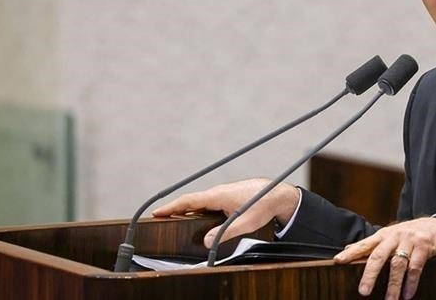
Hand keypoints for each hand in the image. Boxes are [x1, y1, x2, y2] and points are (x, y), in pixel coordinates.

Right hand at [151, 178, 299, 247]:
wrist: (278, 194)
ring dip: (187, 209)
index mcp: (218, 195)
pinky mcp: (228, 196)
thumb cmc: (263, 205)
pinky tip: (198, 217)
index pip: (189, 200)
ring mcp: (223, 193)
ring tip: (174, 219)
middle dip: (175, 209)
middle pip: (191, 201)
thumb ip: (225, 233)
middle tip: (159, 218)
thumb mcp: (245, 222)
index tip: (156, 212)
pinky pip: (208, 203)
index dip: (171, 207)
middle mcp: (218, 192)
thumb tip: (205, 242)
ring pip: (200, 202)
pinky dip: (199, 209)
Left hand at [333, 217, 435, 299]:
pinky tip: (407, 295)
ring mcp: (409, 241)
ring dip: (393, 285)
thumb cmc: (409, 234)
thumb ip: (371, 244)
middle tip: (363, 291)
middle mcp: (394, 236)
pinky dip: (411, 283)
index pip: (364, 244)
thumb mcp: (389, 236)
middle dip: (370, 274)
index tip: (338, 261)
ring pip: (398, 265)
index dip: (351, 252)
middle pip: (379, 256)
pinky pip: (416, 268)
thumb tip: (348, 250)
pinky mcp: (424, 247)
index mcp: (383, 235)